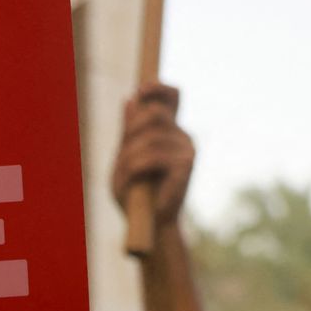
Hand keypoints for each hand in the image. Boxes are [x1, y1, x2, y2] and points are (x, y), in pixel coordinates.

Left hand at [112, 83, 194, 228]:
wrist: (148, 223)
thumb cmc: (135, 192)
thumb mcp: (125, 157)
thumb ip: (128, 131)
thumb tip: (130, 98)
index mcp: (169, 131)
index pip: (172, 96)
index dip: (158, 87)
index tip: (141, 89)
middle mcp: (182, 135)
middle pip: (153, 113)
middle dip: (130, 133)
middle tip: (123, 158)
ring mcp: (187, 148)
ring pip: (147, 137)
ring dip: (128, 157)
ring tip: (128, 176)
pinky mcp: (187, 164)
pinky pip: (151, 156)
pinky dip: (135, 168)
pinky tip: (135, 180)